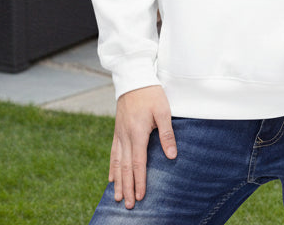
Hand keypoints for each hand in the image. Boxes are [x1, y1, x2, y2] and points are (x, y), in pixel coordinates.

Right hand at [110, 86, 175, 208]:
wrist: (133, 78)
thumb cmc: (151, 94)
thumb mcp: (163, 111)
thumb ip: (167, 134)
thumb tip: (171, 155)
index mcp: (137, 133)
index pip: (138, 163)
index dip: (139, 181)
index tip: (141, 196)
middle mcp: (125, 136)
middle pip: (125, 167)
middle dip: (127, 187)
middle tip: (128, 205)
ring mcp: (119, 134)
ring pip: (116, 163)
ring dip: (118, 182)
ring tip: (117, 198)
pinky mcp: (117, 131)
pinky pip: (113, 153)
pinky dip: (112, 168)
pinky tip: (111, 178)